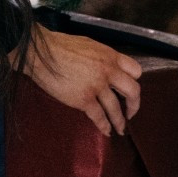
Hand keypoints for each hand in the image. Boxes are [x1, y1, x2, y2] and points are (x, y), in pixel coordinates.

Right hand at [20, 23, 142, 135]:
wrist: (42, 53)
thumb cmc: (60, 46)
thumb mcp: (89, 45)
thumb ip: (101, 57)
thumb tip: (105, 67)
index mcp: (110, 55)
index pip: (135, 70)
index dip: (135, 82)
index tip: (130, 90)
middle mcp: (108, 71)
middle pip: (133, 91)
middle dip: (134, 105)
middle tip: (131, 113)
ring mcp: (97, 86)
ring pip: (116, 108)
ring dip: (120, 121)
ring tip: (121, 128)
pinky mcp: (83, 99)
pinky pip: (99, 117)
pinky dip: (104, 126)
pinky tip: (106, 131)